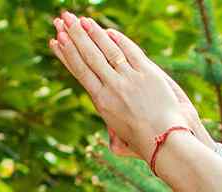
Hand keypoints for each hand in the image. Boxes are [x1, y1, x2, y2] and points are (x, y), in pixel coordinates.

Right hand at [48, 13, 197, 164]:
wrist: (165, 141)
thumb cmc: (143, 143)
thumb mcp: (121, 140)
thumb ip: (112, 134)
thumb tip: (110, 139)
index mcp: (102, 103)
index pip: (80, 71)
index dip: (67, 54)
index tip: (55, 41)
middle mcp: (113, 88)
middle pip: (90, 56)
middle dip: (74, 35)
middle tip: (62, 19)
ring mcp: (130, 79)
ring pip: (108, 50)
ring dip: (92, 32)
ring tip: (79, 19)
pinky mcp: (148, 74)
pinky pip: (130, 51)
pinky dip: (118, 39)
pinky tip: (108, 30)